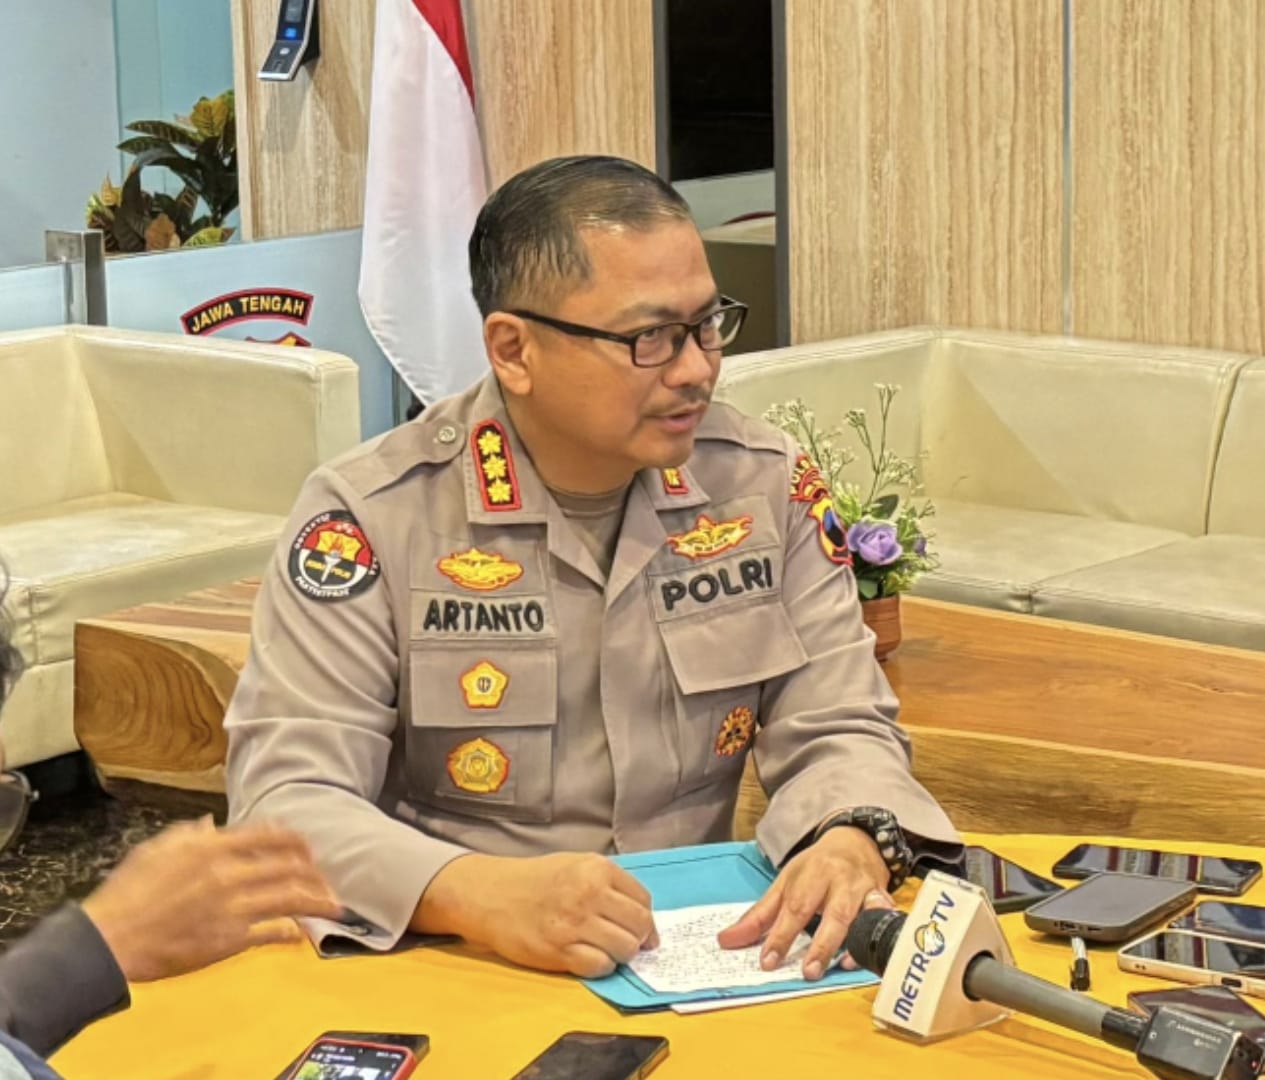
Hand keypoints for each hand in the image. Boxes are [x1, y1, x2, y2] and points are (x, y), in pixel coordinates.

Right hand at [82, 818, 341, 981]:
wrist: (111, 939)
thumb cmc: (128, 892)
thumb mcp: (157, 849)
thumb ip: (189, 834)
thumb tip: (211, 824)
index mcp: (212, 847)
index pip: (269, 835)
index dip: (295, 839)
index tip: (307, 846)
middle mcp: (230, 873)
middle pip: (289, 865)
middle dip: (314, 870)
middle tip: (326, 876)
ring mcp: (233, 907)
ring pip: (291, 898)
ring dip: (317, 900)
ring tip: (334, 904)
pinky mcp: (230, 940)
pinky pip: (272, 933)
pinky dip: (291, 931)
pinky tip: (302, 933)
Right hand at [416, 851, 657, 977]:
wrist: (491, 895)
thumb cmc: (536, 880)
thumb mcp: (576, 864)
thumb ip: (609, 884)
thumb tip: (641, 917)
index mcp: (597, 868)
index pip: (643, 900)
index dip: (644, 918)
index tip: (639, 928)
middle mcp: (590, 893)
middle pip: (639, 925)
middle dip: (638, 938)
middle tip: (625, 942)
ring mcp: (575, 923)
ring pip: (625, 949)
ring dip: (621, 954)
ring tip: (606, 950)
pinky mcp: (560, 951)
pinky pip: (600, 967)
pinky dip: (601, 966)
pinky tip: (589, 958)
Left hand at [717, 826, 894, 979]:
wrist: (854, 842)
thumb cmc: (814, 868)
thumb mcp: (784, 884)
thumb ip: (758, 916)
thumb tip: (725, 941)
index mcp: (809, 875)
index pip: (793, 907)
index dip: (781, 936)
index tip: (768, 962)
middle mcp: (837, 881)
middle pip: (832, 912)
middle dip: (821, 943)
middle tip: (808, 972)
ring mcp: (863, 889)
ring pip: (861, 915)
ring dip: (852, 942)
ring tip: (841, 966)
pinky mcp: (882, 897)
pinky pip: (884, 916)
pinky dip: (880, 932)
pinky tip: (868, 953)